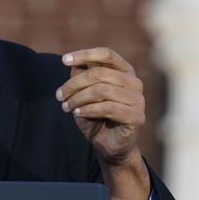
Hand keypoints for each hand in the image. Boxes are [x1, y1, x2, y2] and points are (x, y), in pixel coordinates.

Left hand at [56, 47, 145, 165]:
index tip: (64, 60)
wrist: (107, 145)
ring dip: (79, 98)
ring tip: (67, 107)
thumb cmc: (95, 116)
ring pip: (102, 90)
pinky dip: (89, 110)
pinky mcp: (137, 117)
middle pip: (100, 73)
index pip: (107, 54)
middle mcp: (134, 82)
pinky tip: (78, 113)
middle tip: (59, 95)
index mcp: (125, 71)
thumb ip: (80, 76)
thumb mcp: (83, 93)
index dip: (85, 54)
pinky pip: (108, 108)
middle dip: (75, 84)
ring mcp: (138, 100)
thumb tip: (72, 62)